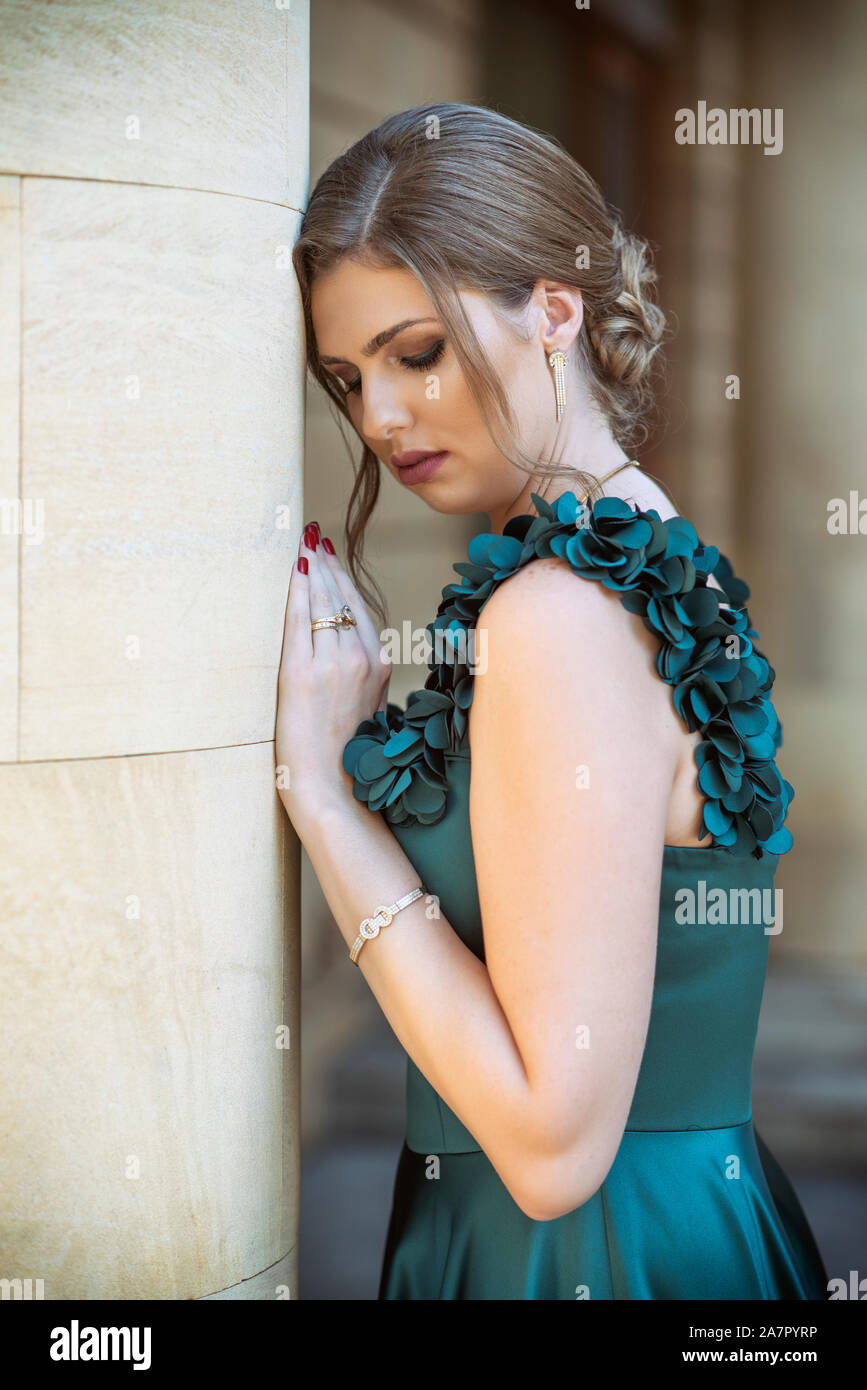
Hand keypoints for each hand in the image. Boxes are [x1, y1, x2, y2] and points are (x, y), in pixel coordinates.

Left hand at [275, 523, 391, 824]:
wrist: (332, 790)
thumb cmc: (346, 759)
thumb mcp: (368, 711)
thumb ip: (364, 680)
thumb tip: (356, 662)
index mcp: (380, 667)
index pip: (361, 611)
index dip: (345, 581)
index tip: (332, 558)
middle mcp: (363, 659)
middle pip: (343, 600)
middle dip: (328, 565)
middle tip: (314, 536)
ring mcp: (334, 665)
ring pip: (323, 604)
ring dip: (312, 570)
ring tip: (303, 544)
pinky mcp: (303, 674)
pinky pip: (300, 620)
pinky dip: (297, 590)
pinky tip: (293, 570)